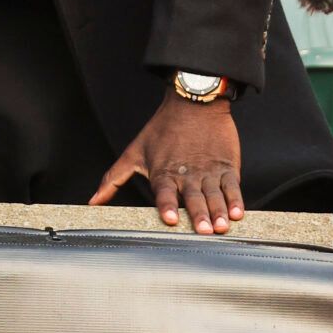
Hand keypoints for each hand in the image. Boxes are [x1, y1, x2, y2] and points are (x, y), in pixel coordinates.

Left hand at [91, 93, 242, 233]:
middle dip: (199, 214)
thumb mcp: (133, 153)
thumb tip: (94, 201)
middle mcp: (187, 175)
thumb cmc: (162, 130)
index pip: (164, 193)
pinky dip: (236, 200)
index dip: (167, 205)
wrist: (193, 102)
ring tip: (222, 226)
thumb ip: (114, 179)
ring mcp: (209, 171)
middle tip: (204, 230)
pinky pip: (232, 186)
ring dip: (219, 212)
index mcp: (164, 173)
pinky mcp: (226, 167)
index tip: (171, 219)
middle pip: (193, 198)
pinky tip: (238, 213)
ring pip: (214, 195)